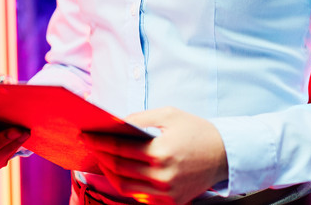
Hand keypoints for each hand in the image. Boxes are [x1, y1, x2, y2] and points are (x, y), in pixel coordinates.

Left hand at [83, 106, 228, 204]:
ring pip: (125, 187)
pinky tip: (120, 171)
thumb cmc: (195, 130)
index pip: (120, 149)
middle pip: (119, 169)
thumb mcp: (168, 115)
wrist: (224, 154)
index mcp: (161, 152)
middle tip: (90, 145)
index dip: (100, 142)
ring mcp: (166, 193)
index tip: (86, 136)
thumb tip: (114, 121)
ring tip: (102, 159)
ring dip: (109, 172)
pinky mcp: (170, 202)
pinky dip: (126, 184)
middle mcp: (162, 176)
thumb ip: (139, 117)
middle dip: (101, 156)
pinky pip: (140, 196)